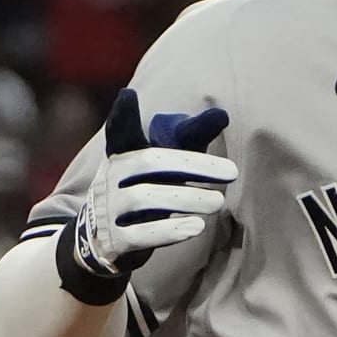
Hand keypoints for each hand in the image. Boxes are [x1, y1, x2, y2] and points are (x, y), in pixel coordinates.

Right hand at [68, 87, 236, 277]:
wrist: (103, 240)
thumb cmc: (145, 191)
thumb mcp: (161, 166)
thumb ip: (188, 142)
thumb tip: (222, 115)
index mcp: (122, 154)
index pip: (120, 131)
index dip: (123, 115)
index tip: (129, 95)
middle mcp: (111, 177)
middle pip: (149, 163)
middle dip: (193, 165)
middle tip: (232, 172)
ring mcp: (108, 210)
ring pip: (145, 199)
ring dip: (187, 199)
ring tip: (218, 202)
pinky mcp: (114, 241)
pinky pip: (140, 235)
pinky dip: (170, 231)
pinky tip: (197, 227)